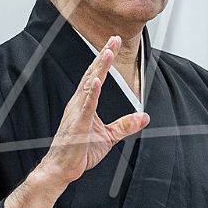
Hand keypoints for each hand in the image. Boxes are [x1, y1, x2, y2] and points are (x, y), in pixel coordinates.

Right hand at [39, 36, 149, 187]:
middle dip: (104, 56)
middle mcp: (79, 103)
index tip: (113, 44)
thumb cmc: (79, 152)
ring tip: (108, 53)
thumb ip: (126, 125)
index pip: (96, 76)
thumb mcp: (109, 137)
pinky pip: (85, 106)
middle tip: (114, 39)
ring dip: (99, 68)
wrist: (62, 168)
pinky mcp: (78, 124)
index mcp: (85, 103)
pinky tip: (96, 81)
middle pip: (92, 74)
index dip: (105, 60)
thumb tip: (144, 117)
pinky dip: (91, 92)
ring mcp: (77, 112)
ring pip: (89, 85)